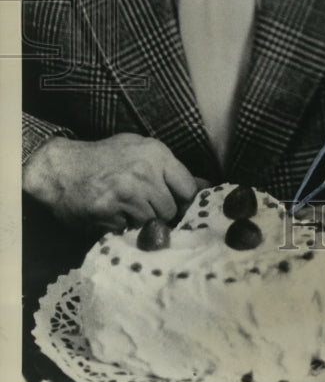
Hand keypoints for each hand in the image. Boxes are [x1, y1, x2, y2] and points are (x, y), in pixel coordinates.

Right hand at [22, 133, 204, 232]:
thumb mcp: (141, 151)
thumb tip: (205, 186)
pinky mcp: (109, 213)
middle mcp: (144, 173)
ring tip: (126, 209)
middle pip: (170, 210)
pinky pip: (128, 230)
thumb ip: (171, 169)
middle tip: (145, 207)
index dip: (185, 201)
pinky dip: (122, 227)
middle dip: (161, 214)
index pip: (188, 187)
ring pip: (151, 222)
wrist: (61, 168)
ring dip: (141, 222)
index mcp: (156, 154)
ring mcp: (126, 194)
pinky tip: (112, 214)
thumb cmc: (105, 158)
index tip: (178, 206)